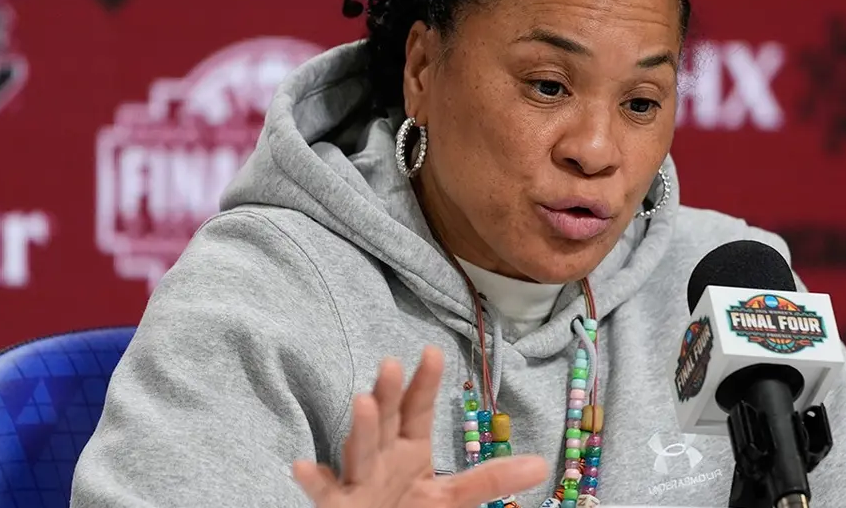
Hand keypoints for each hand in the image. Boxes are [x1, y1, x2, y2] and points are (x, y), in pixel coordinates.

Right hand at [292, 346, 548, 507]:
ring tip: (361, 400)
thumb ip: (491, 480)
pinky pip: (325, 494)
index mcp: (409, 449)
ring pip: (360, 452)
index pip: (418, 409)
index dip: (425, 383)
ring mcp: (359, 482)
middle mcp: (382, 458)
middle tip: (391, 362)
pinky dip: (314, 480)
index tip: (434, 351)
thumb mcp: (452, 498)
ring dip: (360, 428)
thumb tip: (543, 463)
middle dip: (388, 394)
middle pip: (387, 421)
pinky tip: (303, 465)